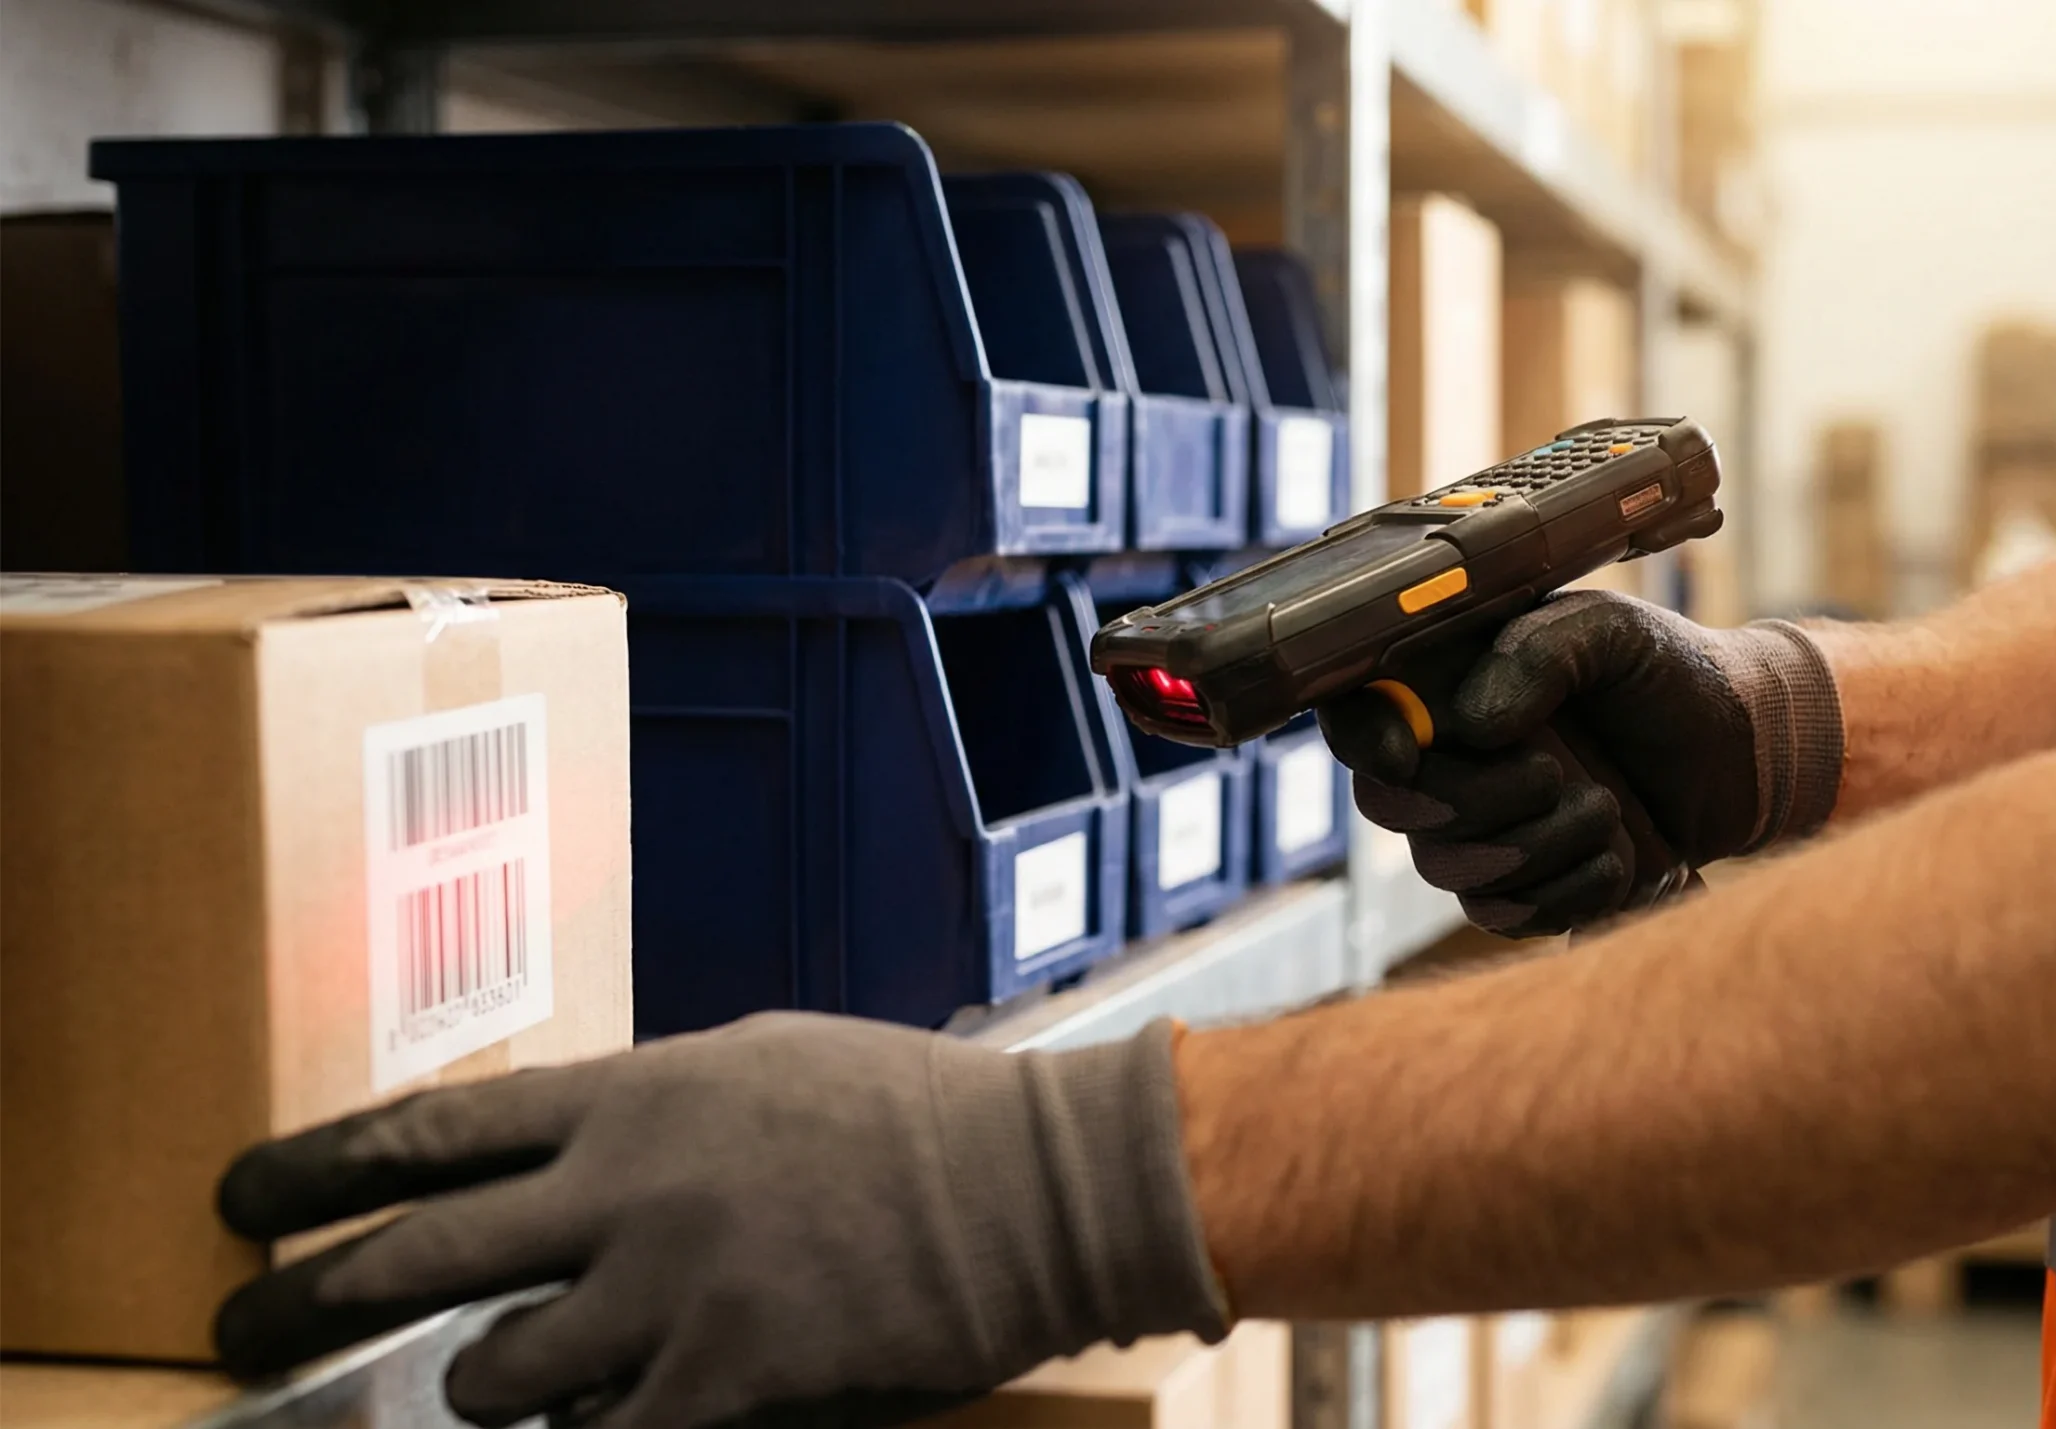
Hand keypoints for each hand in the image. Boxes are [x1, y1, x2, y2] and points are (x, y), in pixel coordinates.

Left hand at [213, 1015, 1226, 1428]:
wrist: (1032, 1185)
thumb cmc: (907, 1112)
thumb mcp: (758, 1064)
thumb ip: (644, 1108)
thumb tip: (558, 1147)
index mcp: (636, 1095)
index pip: (434, 1130)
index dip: (318, 1165)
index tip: (242, 1197)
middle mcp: (629, 1188)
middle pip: (420, 1254)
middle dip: (310, 1294)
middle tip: (240, 1327)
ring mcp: (672, 1288)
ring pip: (500, 1370)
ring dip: (485, 1388)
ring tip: (493, 1388)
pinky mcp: (727, 1377)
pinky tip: (603, 1422)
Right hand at [1319, 591, 1841, 936]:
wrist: (1742, 752)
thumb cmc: (1668, 673)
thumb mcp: (1612, 633)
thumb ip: (1542, 652)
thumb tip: (1474, 722)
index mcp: (1448, 678)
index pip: (1356, 708)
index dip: (1361, 736)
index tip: (1406, 752)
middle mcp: (1446, 755)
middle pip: (1391, 804)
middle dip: (1474, 802)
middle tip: (1558, 775)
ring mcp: (1478, 828)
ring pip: (1449, 869)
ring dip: (1535, 850)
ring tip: (1609, 811)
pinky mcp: (1522, 886)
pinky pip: (1501, 915)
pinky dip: (1565, 894)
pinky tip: (1621, 860)